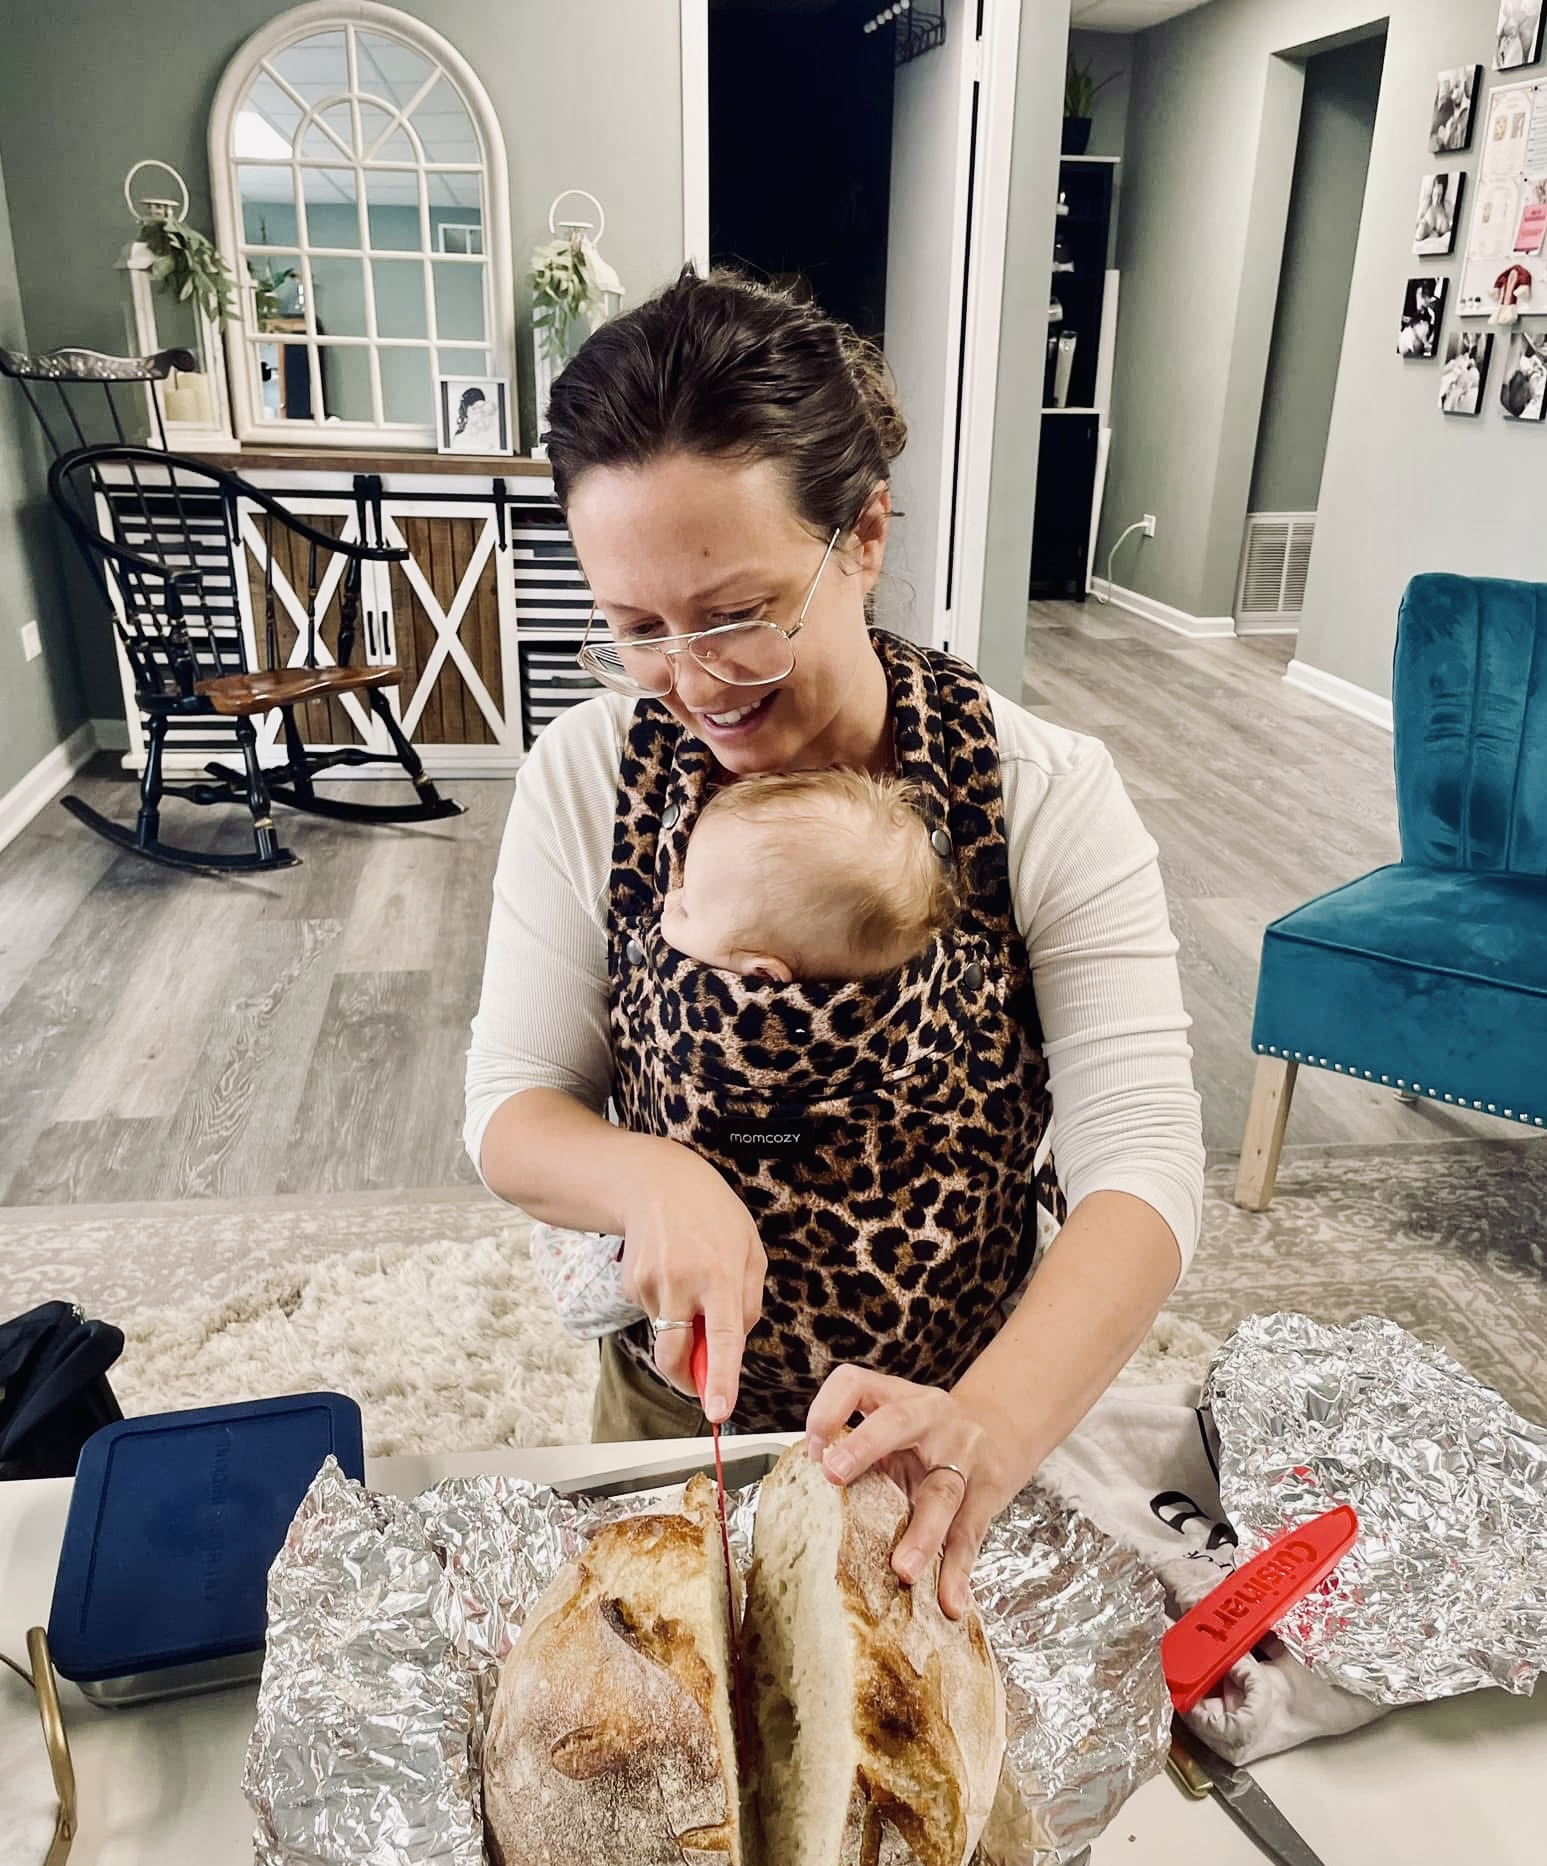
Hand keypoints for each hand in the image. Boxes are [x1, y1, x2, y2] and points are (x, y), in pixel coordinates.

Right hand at [618, 1138, 766, 1421]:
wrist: (655, 1182)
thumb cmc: (712, 1215)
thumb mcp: (750, 1250)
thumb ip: (748, 1300)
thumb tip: (732, 1345)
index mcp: (722, 1274)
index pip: (723, 1338)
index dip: (720, 1379)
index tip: (719, 1411)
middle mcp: (683, 1283)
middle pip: (676, 1355)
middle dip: (686, 1378)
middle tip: (699, 1381)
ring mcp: (651, 1285)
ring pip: (668, 1334)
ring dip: (681, 1325)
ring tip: (690, 1279)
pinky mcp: (631, 1285)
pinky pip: (654, 1314)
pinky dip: (666, 1306)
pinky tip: (671, 1270)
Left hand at [805, 1366, 1026, 1619]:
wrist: (1000, 1429)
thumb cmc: (928, 1436)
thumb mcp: (894, 1427)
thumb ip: (860, 1452)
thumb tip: (806, 1504)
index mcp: (897, 1397)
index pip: (854, 1383)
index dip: (828, 1410)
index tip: (812, 1450)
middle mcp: (931, 1416)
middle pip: (898, 1422)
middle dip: (864, 1447)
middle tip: (833, 1475)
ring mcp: (964, 1453)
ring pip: (942, 1490)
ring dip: (923, 1533)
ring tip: (903, 1569)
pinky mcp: (986, 1493)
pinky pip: (969, 1534)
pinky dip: (957, 1571)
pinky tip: (950, 1600)